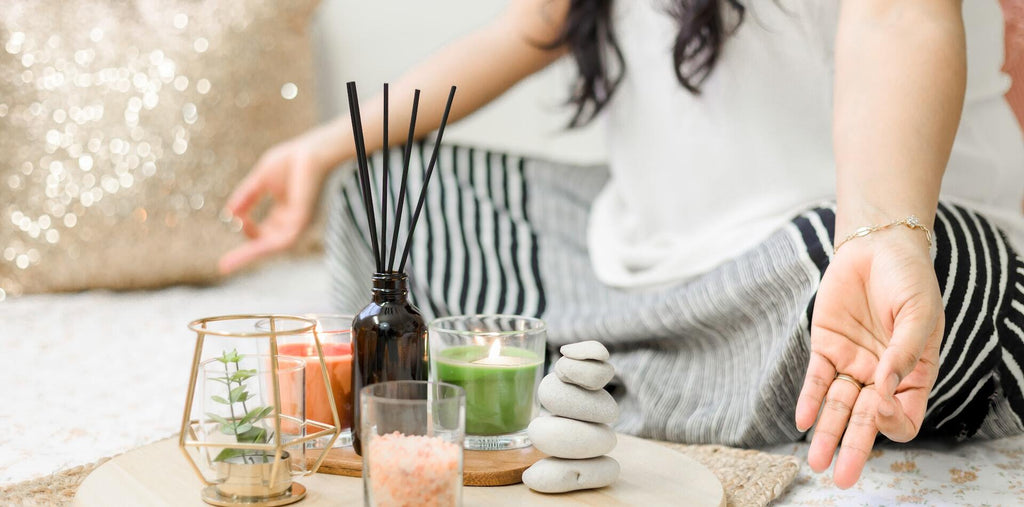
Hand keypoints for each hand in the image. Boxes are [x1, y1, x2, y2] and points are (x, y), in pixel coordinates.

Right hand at [218, 127, 337, 273]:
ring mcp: (299, 222)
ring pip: (273, 246)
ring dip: (251, 255)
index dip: (248, 231)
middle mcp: (292, 221)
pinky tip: (250, 250)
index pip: (264, 233)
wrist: (312, 150)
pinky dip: (265, 246)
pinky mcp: (303, 220)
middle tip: (223, 267)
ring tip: (229, 265)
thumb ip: (246, 197)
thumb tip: (229, 214)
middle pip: (267, 244)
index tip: (235, 219)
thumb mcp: (260, 180)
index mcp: (285, 213)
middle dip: (246, 254)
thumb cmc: (291, 161)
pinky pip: (283, 240)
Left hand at [795, 228, 942, 487]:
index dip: (893, 420)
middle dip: (853, 448)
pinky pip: (816, 380)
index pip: (904, 416)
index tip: (882, 405)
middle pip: (866, 422)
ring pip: (837, 407)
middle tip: (841, 477)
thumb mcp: (919, 314)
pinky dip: (809, 399)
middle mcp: (881, 376)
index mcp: (913, 374)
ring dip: (826, 433)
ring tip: (816, 461)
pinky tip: (802, 421)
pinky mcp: (826, 347)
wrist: (878, 248)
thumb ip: (903, 353)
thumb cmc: (909, 281)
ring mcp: (852, 363)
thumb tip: (884, 389)